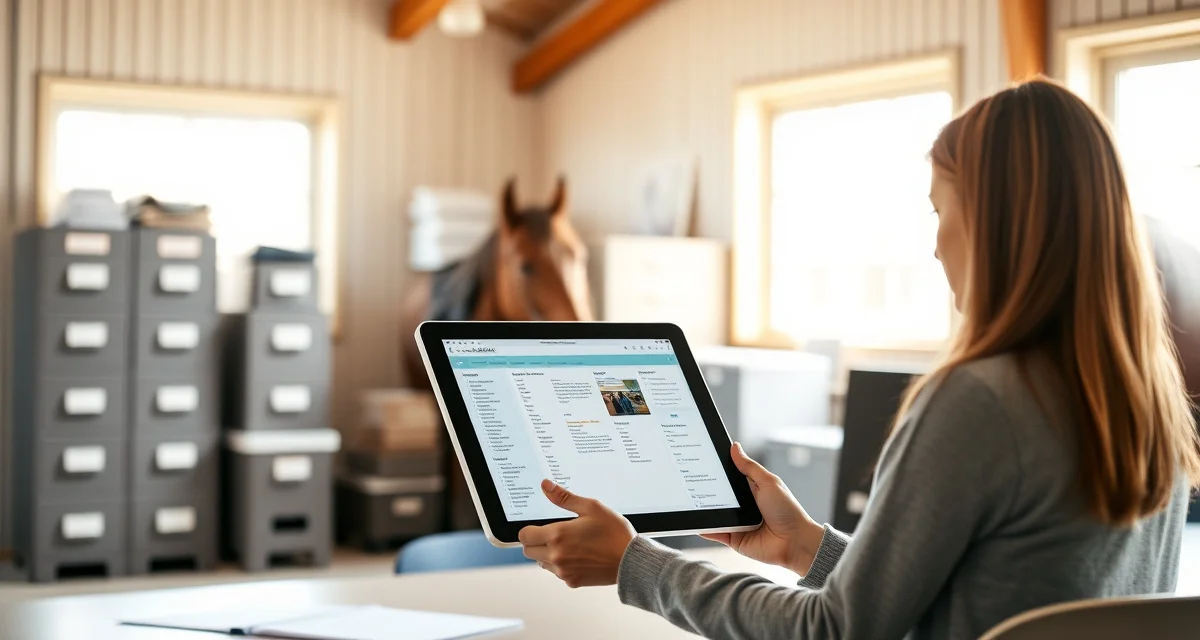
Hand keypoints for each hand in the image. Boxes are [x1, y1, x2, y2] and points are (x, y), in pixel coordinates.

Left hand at [518, 479, 636, 587]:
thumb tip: (546, 485)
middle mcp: (556, 555)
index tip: (538, 526)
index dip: (529, 529)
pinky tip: (578, 556)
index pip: (524, 536)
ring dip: (548, 553)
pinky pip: (556, 572)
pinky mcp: (572, 581)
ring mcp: (563, 571)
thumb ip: (564, 497)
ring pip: (541, 562)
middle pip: (528, 550)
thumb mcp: (591, 507)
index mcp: (558, 535)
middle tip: (554, 534)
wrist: (631, 561)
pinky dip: (561, 564)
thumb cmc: (614, 533)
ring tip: (570, 544)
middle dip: (536, 541)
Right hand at [702, 442, 825, 575]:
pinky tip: (695, 522)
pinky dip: (705, 528)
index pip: (729, 477)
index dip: (717, 470)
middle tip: (690, 479)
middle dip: (706, 489)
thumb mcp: (768, 482)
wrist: (795, 542)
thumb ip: (749, 467)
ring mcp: (736, 522)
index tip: (701, 460)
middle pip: (718, 495)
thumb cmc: (787, 510)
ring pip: (714, 513)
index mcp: (751, 489)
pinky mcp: (734, 538)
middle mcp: (742, 505)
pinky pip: (715, 532)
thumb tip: (734, 447)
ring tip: (688, 498)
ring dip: (703, 508)